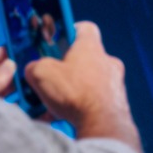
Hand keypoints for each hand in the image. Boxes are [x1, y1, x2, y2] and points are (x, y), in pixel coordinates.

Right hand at [25, 22, 142, 152]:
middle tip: (52, 75)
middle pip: (85, 56)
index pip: (85, 28)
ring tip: (58, 100)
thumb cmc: (75, 94)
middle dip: (67, 66)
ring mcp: (115, 82)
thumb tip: (35, 70)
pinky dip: (82, 103)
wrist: (102, 124)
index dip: (69, 30)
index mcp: (91, 47)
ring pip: (90, 79)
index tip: (58, 38)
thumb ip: (35, 66)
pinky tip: (67, 114)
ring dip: (74, 87)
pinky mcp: (117, 101)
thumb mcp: (40, 73)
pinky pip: (96, 98)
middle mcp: (108, 62)